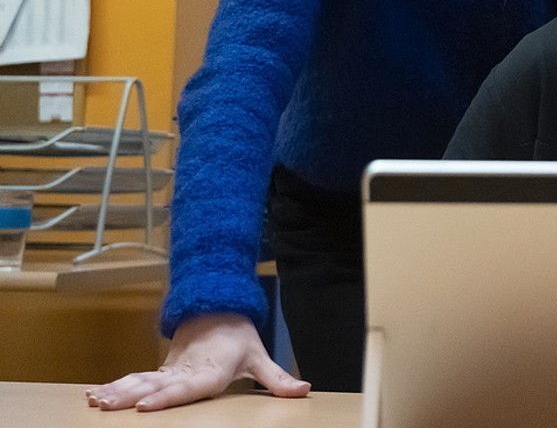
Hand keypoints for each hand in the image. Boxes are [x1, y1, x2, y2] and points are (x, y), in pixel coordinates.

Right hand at [85, 313, 310, 410]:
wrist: (220, 307)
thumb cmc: (240, 336)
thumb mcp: (260, 357)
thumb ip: (277, 378)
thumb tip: (303, 390)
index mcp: (209, 371)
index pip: (186, 388)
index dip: (167, 397)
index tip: (145, 407)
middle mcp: (185, 370)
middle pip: (155, 385)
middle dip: (130, 396)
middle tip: (106, 405)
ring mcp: (170, 369)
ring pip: (141, 380)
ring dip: (118, 390)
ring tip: (95, 401)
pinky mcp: (162, 369)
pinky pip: (137, 378)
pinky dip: (116, 384)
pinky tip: (96, 395)